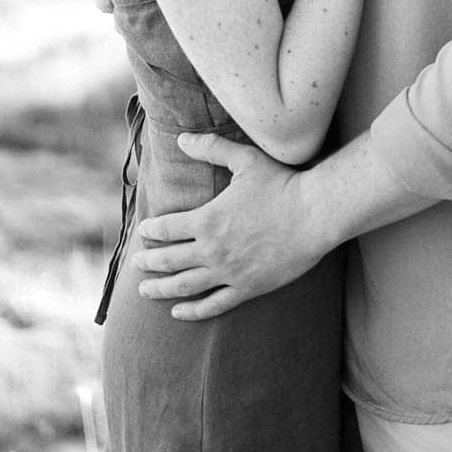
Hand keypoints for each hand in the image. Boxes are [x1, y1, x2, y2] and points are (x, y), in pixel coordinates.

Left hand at [133, 133, 324, 319]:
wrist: (314, 214)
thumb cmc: (282, 184)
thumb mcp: (245, 159)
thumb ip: (212, 148)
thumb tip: (182, 139)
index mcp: (208, 219)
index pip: (168, 228)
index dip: (152, 230)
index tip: (143, 231)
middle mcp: (212, 249)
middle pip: (169, 260)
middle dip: (150, 262)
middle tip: (138, 264)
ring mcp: (229, 272)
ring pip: (185, 286)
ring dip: (161, 289)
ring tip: (145, 291)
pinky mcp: (247, 288)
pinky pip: (213, 305)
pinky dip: (193, 311)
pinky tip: (178, 312)